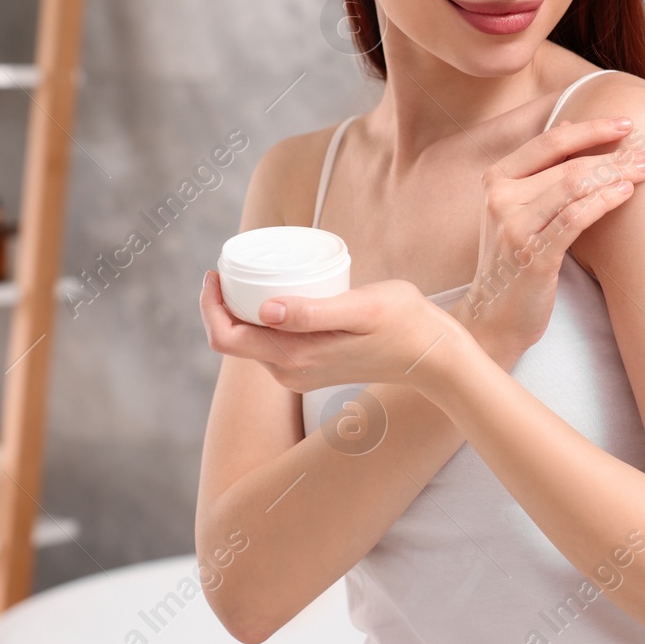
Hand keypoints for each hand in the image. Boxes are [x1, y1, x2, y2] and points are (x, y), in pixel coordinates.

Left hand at [199, 271, 468, 394]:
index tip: (216, 272)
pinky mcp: (312, 370)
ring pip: (251, 344)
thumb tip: (265, 310)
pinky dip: (263, 322)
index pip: (226, 338)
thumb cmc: (404, 323)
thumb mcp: (362, 308)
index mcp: (294, 358)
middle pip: (233, 341)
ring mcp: (300, 375)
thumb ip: (313, 312)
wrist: (433, 355)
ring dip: (242, 313)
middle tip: (230, 268)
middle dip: (222, 306)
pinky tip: (275, 297)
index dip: (211, 305)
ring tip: (251, 276)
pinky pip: (271, 347)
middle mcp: (290, 373)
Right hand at [454, 116, 644, 365]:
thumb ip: (538, 169)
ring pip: (574, 186)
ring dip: (617, 174)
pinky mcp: (532, 254)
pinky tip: (625, 193)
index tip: (625, 123)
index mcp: (496, 178)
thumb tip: (567, 123)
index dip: (591, 129)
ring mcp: (513, 225)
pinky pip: (574, 218)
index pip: (550, 141)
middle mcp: (499, 197)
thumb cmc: (515, 260)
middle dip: (615, 155)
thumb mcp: (517, 208)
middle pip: (568, 164)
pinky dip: (603, 201)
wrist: (495, 316)